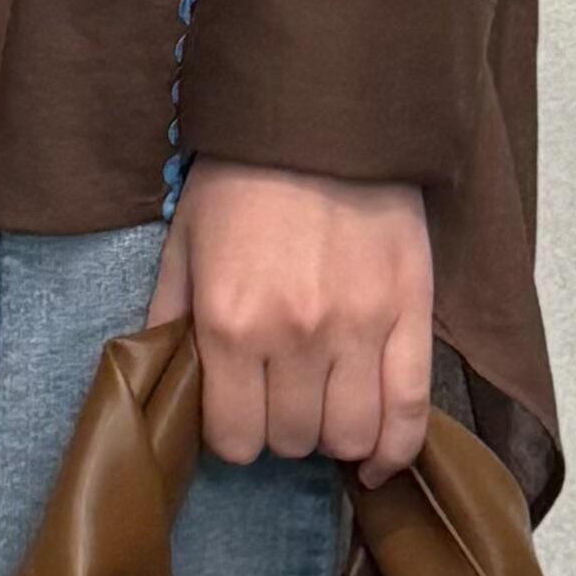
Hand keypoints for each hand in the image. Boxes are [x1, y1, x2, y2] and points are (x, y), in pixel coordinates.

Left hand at [145, 160, 434, 475]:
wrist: (322, 117)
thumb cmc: (243, 179)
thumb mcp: (184, 244)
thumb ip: (170, 318)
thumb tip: (163, 379)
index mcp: (232, 324)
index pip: (235, 438)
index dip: (232, 435)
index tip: (237, 413)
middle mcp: (296, 339)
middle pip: (293, 440)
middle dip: (281, 430)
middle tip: (280, 398)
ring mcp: (360, 331)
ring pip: (350, 435)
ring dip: (333, 436)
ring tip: (325, 409)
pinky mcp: (411, 316)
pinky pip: (411, 410)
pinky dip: (395, 448)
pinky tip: (376, 459)